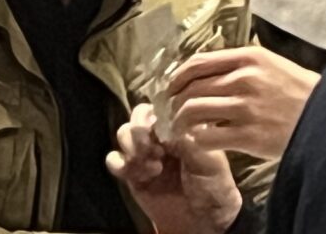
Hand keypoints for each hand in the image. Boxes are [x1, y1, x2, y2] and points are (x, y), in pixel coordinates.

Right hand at [108, 104, 242, 233]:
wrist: (202, 219)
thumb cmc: (213, 185)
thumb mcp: (208, 160)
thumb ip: (188, 140)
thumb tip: (168, 126)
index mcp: (181, 126)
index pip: (161, 106)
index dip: (158, 116)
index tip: (165, 135)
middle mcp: (161, 135)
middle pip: (137, 116)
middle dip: (140, 131)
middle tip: (153, 151)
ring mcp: (145, 153)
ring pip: (123, 133)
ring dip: (132, 147)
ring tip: (153, 166)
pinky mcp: (132, 174)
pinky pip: (113, 159)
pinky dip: (118, 162)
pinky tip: (136, 174)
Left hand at [161, 45, 318, 161]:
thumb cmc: (299, 91)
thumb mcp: (272, 65)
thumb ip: (241, 65)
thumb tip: (207, 71)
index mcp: (249, 58)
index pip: (198, 63)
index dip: (178, 77)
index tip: (171, 88)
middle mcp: (244, 79)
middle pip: (192, 88)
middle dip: (175, 102)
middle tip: (172, 113)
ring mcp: (245, 108)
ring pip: (193, 111)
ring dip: (181, 122)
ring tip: (181, 129)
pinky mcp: (248, 135)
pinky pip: (207, 137)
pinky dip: (196, 140)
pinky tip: (199, 141)